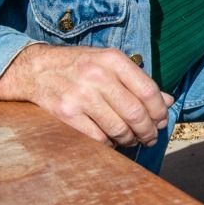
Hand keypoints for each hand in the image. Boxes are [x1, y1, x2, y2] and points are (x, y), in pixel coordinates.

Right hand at [0, 43, 173, 146]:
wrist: (35, 69)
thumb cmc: (80, 67)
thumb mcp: (109, 64)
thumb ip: (138, 81)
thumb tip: (168, 102)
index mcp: (113, 60)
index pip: (148, 91)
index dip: (159, 111)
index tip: (161, 122)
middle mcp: (97, 76)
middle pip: (135, 113)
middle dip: (147, 131)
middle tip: (150, 138)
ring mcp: (80, 95)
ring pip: (118, 128)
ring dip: (129, 140)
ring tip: (131, 140)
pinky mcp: (65, 113)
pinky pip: (97, 138)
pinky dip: (108, 144)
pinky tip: (110, 141)